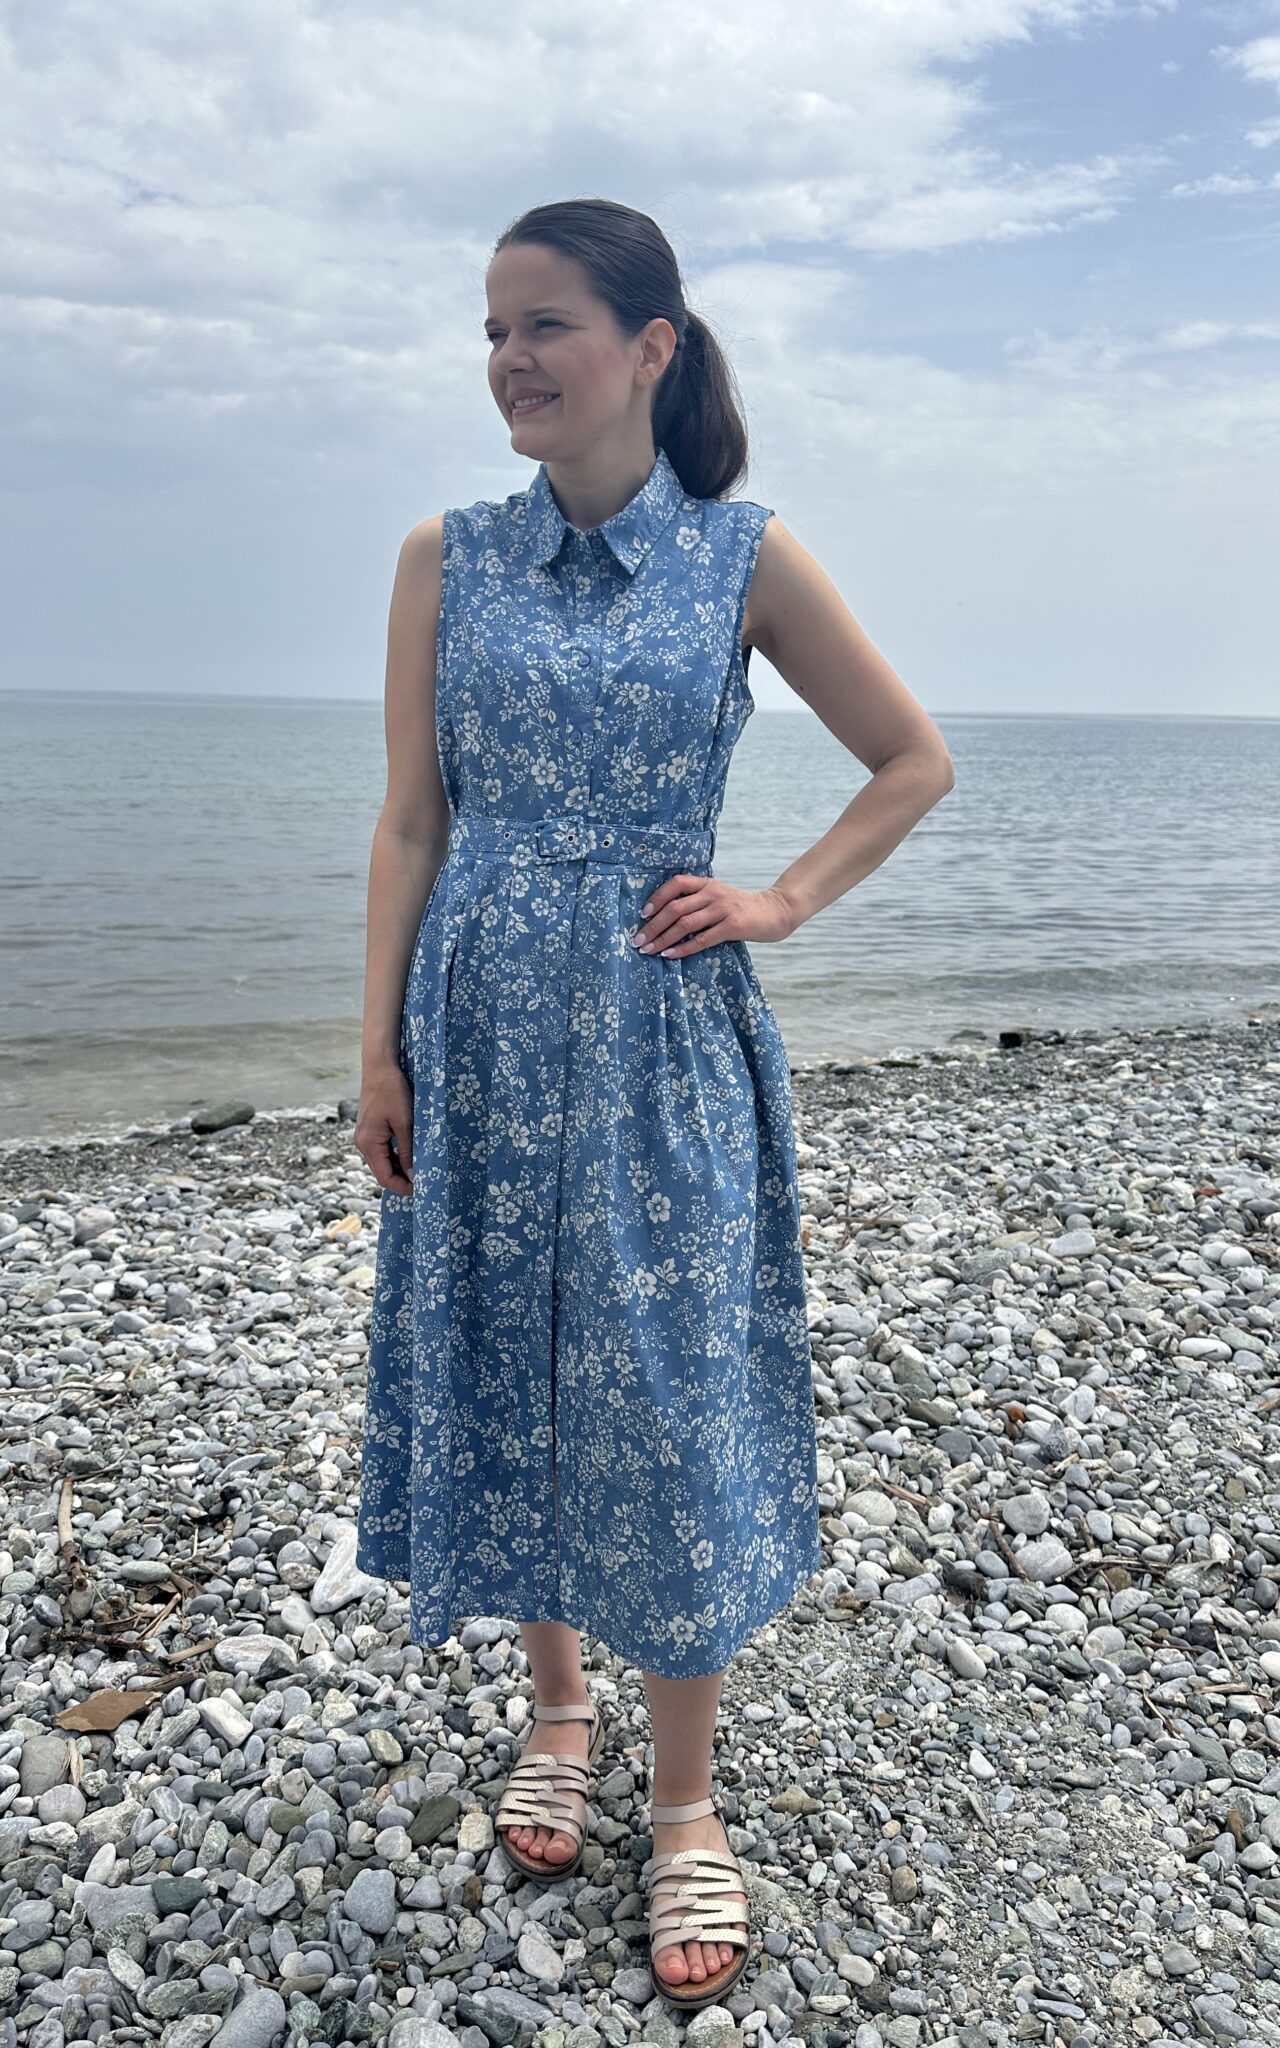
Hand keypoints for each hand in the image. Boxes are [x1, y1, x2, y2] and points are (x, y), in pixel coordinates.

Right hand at [354, 1063, 414, 1193]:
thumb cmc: (392, 1091)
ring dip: (400, 1167)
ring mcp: (365, 1136)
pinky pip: (382, 1150)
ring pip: (383, 1161)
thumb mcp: (404, 1123)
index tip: (423, 1189)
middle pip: (382, 1172)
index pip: (385, 1178)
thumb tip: (413, 1176)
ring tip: (421, 1167)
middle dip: (403, 1178)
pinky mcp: (370, 1129)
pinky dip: (396, 1155)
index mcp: (368, 1144)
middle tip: (426, 1179)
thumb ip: (408, 1151)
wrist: (379, 1067)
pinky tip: (411, 1153)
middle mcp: (362, 1144)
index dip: (403, 1187)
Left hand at [630, 877, 797, 958]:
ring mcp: (723, 909)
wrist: (775, 911)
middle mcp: (713, 893)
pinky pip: (701, 939)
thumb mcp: (718, 896)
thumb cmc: (741, 907)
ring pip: (685, 924)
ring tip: (649, 949)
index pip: (675, 884)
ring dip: (663, 938)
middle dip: (653, 925)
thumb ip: (697, 900)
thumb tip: (664, 916)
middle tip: (638, 939)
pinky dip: (683, 948)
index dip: (656, 898)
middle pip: (675, 907)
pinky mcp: (732, 926)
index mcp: (707, 884)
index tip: (642, 914)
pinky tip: (670, 955)